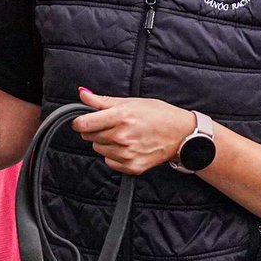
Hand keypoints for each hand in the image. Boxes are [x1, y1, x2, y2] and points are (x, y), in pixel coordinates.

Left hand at [71, 88, 195, 174]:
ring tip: (122, 135)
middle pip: (89, 136)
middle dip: (94, 129)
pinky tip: (127, 146)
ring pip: (98, 149)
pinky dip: (114, 155)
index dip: (79, 121)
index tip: (81, 120)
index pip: (84, 124)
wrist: (181, 134)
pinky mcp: (132, 167)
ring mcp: (127, 154)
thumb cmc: (158, 114)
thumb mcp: (130, 101)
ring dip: (104, 142)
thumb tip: (82, 93)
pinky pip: (109, 161)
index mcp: (121, 117)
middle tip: (110, 124)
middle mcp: (123, 137)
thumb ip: (102, 100)